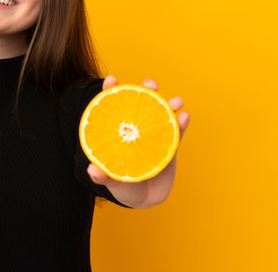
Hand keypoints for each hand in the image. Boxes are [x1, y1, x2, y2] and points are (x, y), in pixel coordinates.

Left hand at [87, 75, 190, 208]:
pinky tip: (185, 116)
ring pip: (161, 114)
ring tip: (176, 100)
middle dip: (145, 89)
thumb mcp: (112, 182)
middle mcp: (136, 129)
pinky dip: (182, 124)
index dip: (111, 91)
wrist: (146, 198)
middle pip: (139, 103)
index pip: (112, 107)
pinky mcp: (170, 145)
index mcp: (119, 131)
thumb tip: (92, 171)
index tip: (112, 79)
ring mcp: (153, 135)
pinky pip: (177, 133)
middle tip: (151, 84)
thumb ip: (102, 176)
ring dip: (168, 103)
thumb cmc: (124, 186)